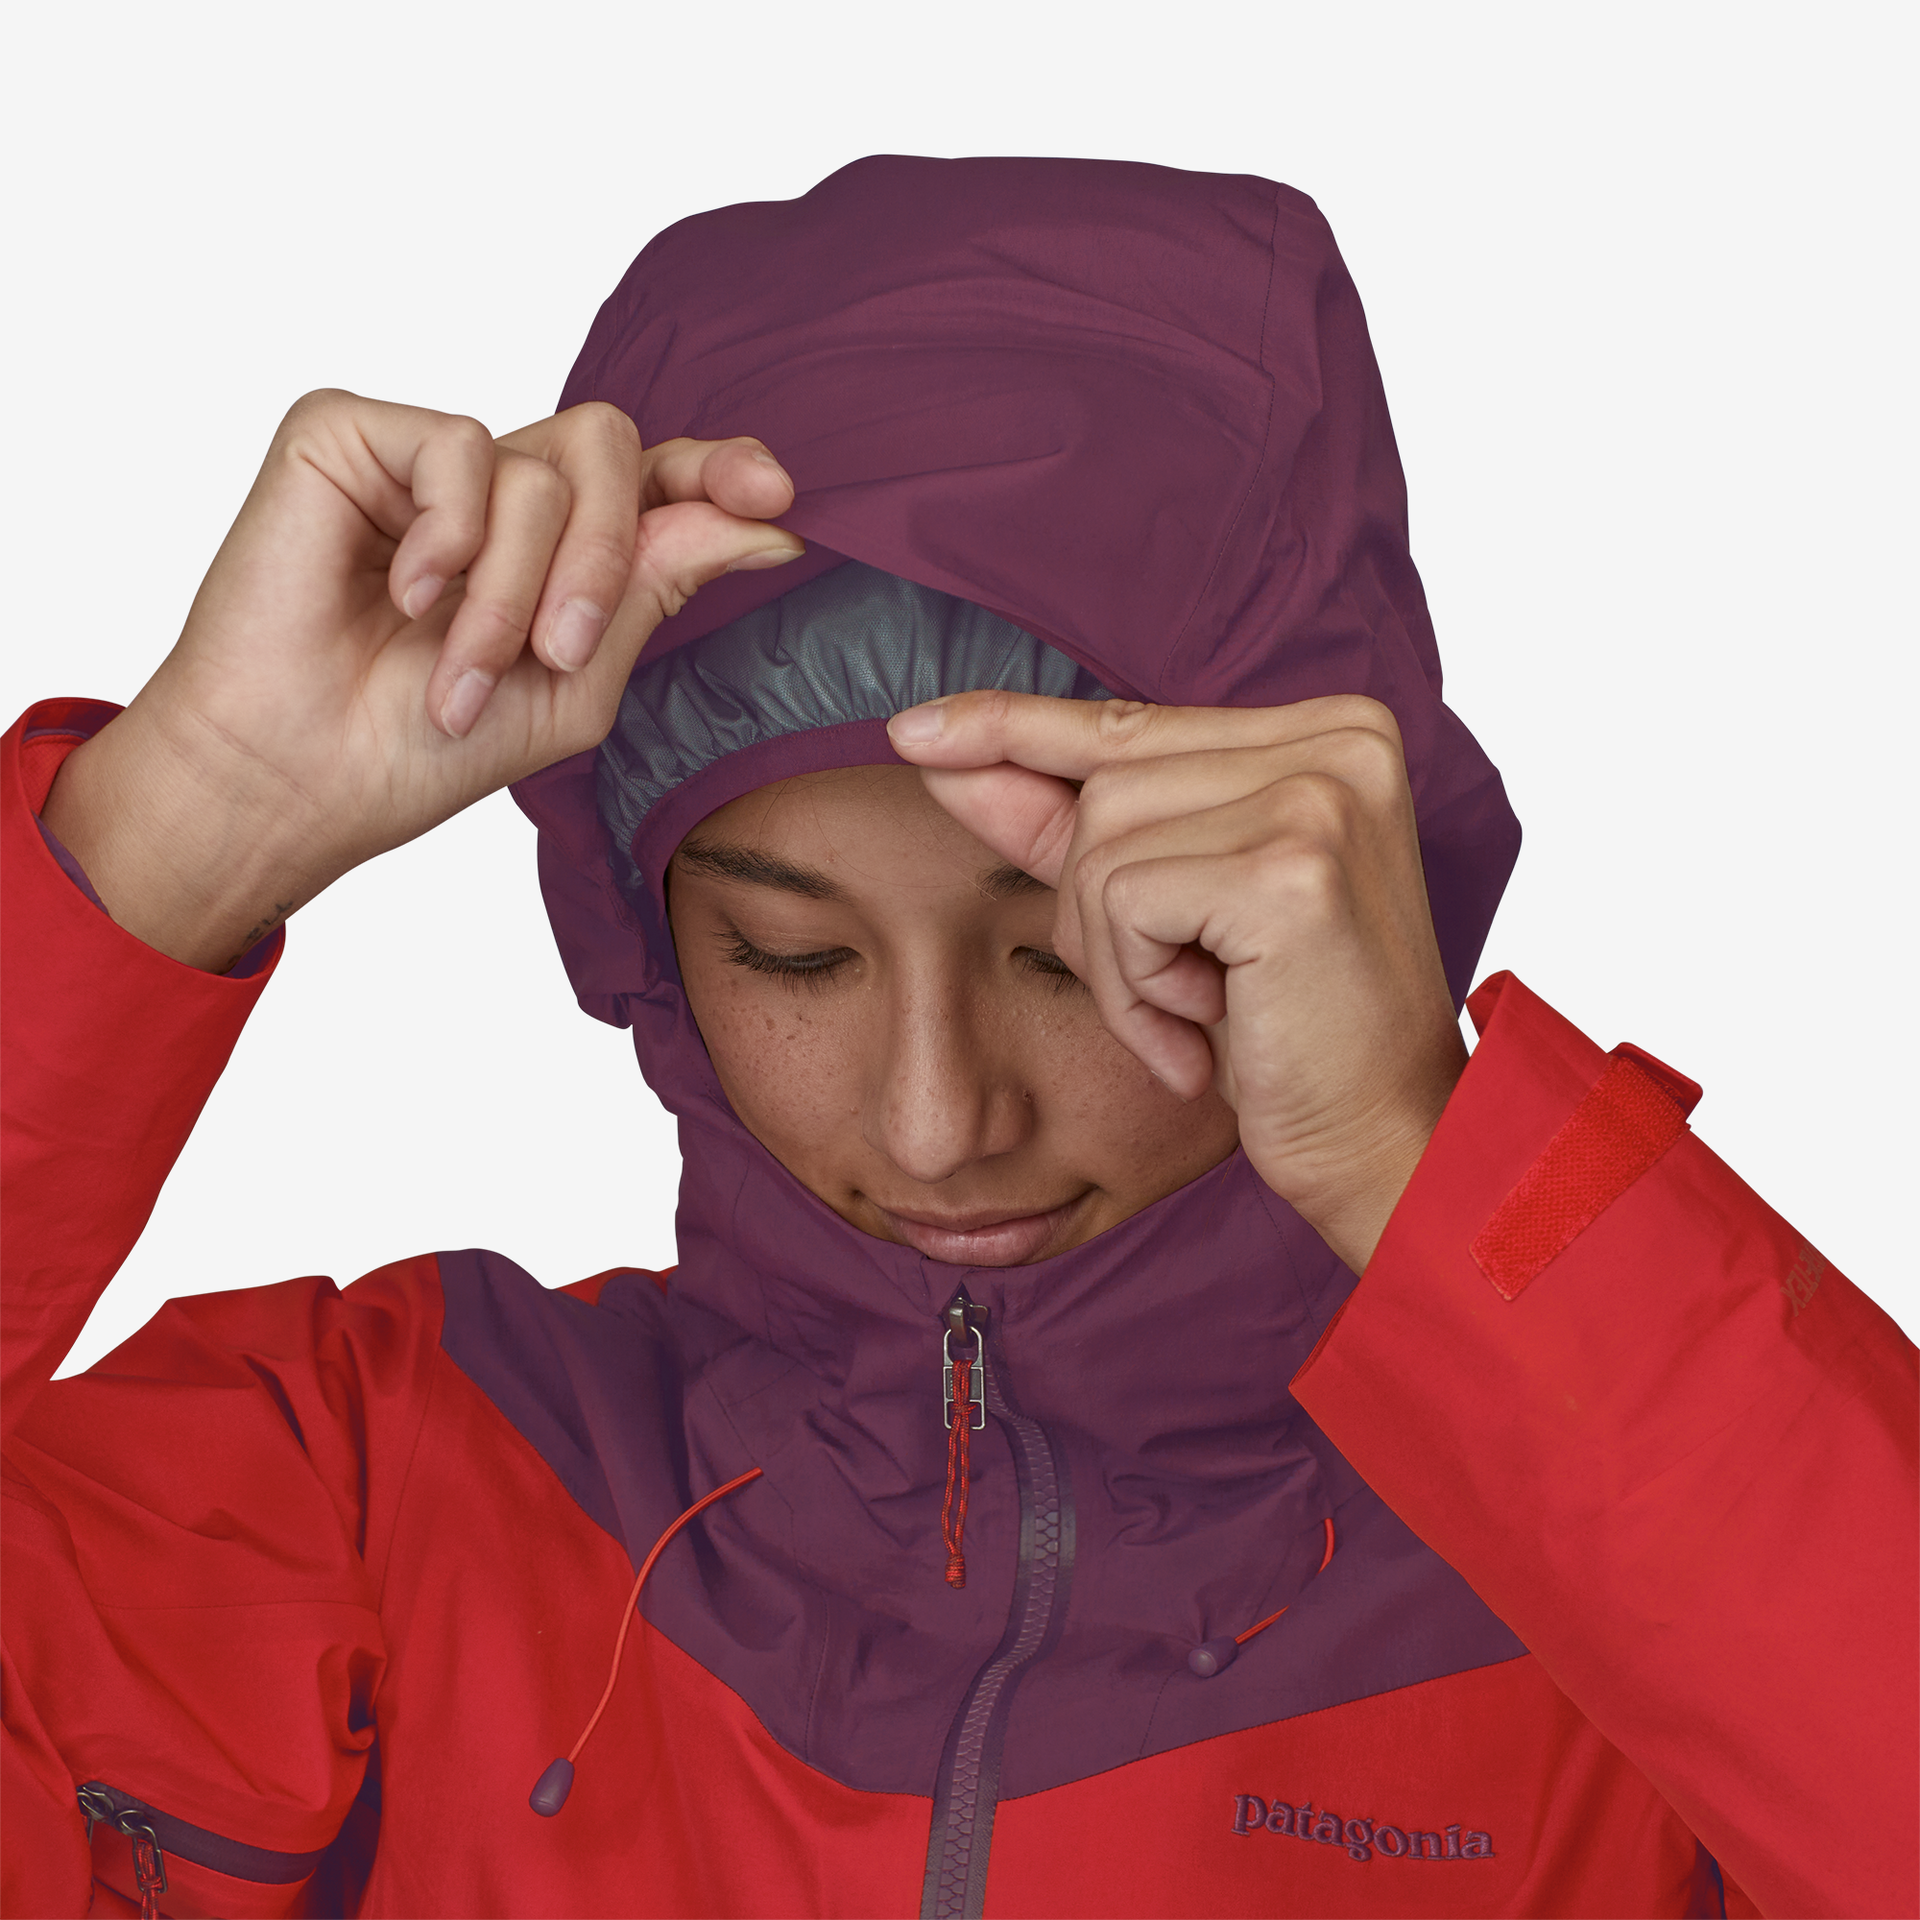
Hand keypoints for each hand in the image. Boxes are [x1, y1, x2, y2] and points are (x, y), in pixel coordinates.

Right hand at [42, 391, 801, 968]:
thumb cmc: (425, 743)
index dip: (719, 470)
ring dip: (513, 591)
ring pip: (537, 467)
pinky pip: (455, 444)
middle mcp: (498, 491)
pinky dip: (447, 538)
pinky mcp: (350, 434)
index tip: (776, 498)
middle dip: (608, 555)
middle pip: (609, 445)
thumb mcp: (577, 680)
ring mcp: (425, 460)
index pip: (654, 477)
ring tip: (456, 672)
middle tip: (564, 649)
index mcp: (558, 547)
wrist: (304, 775)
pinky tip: (400, 594)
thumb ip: (658, 585)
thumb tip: (765, 518)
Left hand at [886, 692, 1464, 1270]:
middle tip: (1187, 997)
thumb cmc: (1286, 1035)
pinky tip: (1209, 1032)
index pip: (1130, 720)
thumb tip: (938, 749)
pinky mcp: (1293, 865)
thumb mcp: (1167, 915)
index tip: (914, 728)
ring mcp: (1323, 794)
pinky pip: (1124, 903)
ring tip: (1204, 1014)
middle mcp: (1340, 740)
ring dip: (1121, 962)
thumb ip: (1066, 826)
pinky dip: (1139, 989)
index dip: (1013, 728)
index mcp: (1328, 732)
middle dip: (1099, 915)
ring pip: (1100, 847)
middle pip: (1103, 790)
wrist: (1387, 1145)